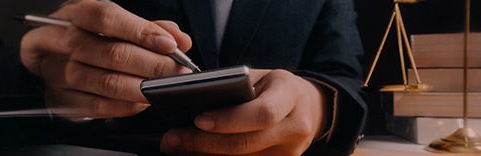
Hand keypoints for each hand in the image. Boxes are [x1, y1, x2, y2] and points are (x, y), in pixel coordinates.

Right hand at [20, 0, 192, 117]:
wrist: (48, 61)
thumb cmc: (84, 39)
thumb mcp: (111, 24)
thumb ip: (145, 28)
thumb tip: (178, 39)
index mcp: (74, 13)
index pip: (106, 17)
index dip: (141, 31)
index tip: (169, 45)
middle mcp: (58, 40)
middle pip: (110, 52)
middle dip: (151, 64)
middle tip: (175, 71)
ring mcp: (55, 71)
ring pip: (105, 82)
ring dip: (141, 88)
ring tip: (161, 87)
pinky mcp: (58, 98)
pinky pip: (96, 106)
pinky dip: (125, 106)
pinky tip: (141, 101)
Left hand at [160, 69, 327, 154]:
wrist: (308, 109)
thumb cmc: (275, 88)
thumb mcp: (260, 77)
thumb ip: (234, 87)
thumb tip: (191, 101)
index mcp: (291, 96)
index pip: (262, 114)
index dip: (229, 120)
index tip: (198, 119)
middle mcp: (295, 128)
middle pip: (246, 143)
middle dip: (204, 143)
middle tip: (172, 138)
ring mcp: (289, 153)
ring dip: (203, 154)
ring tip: (175, 145)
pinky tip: (193, 152)